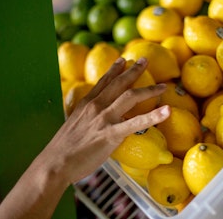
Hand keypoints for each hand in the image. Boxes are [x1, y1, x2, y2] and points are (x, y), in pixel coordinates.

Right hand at [42, 57, 170, 183]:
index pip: (103, 81)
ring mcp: (104, 118)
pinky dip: (154, 116)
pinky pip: (136, 122)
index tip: (123, 60)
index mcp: (86, 104)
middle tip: (145, 60)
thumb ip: (86, 120)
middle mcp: (96, 106)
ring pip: (130, 96)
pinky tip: (167, 111)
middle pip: (119, 83)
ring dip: (149, 89)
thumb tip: (95, 122)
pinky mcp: (111, 133)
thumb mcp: (73, 126)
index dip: (114, 70)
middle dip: (134, 70)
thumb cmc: (63, 149)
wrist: (55, 163)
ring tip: (163, 86)